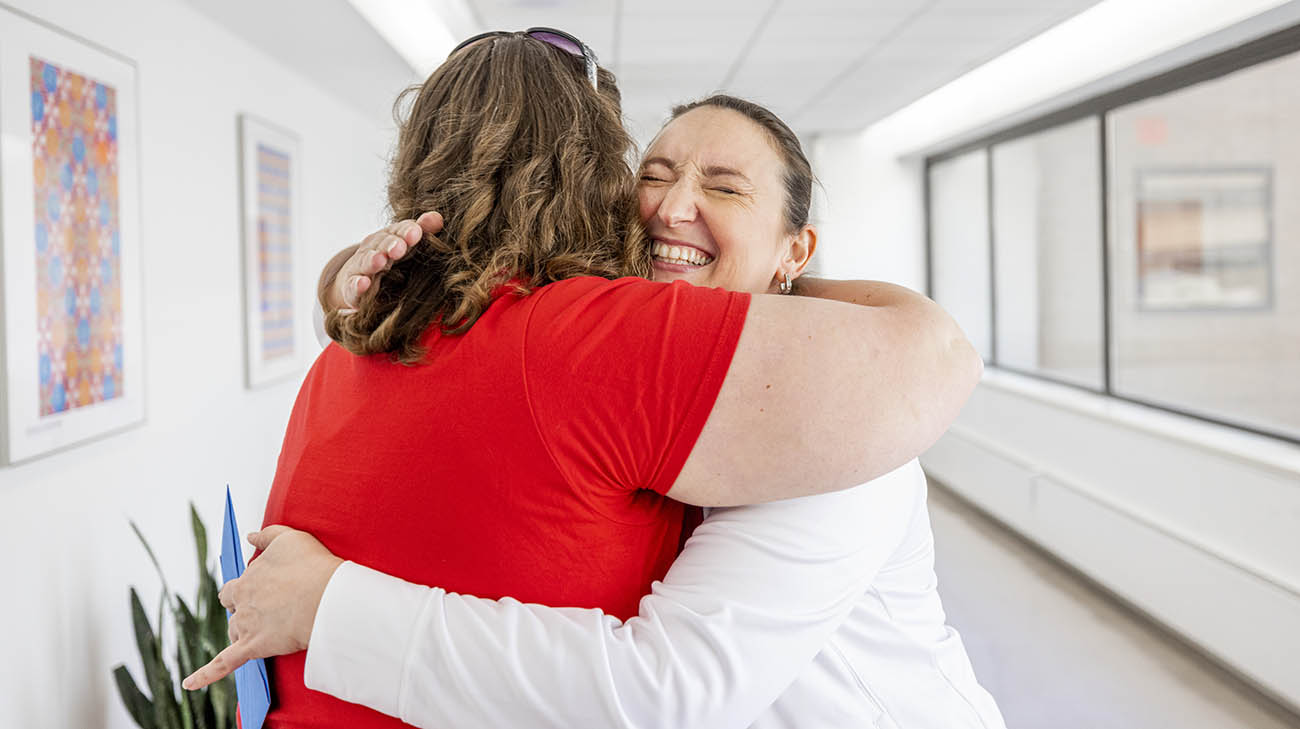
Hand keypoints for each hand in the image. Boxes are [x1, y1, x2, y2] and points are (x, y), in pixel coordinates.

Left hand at [181, 526, 342, 690]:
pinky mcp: (253, 648)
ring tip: (266, 635)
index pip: (232, 589)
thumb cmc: (312, 565)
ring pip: (234, 633)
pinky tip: (189, 684)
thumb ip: (266, 535)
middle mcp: (241, 603)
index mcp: (246, 580)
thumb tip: (249, 536)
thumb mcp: (289, 538)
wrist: (326, 596)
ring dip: (243, 634)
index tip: (257, 592)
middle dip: (241, 612)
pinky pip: (223, 664)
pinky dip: (204, 675)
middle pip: (231, 612)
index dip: (242, 591)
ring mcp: (246, 627)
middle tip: (264, 613)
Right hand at [332, 211, 443, 309]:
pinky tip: (364, 284)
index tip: (416, 233)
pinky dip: (357, 285)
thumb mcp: (406, 244)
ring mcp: (361, 267)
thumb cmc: (390, 259)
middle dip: (390, 245)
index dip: (406, 231)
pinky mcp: (352, 288)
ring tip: (380, 261)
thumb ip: (423, 230)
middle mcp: (374, 249)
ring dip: (372, 261)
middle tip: (400, 248)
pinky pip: (353, 285)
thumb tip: (439, 218)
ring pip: (366, 262)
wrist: (357, 279)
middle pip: (381, 244)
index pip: (398, 231)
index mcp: (389, 238)